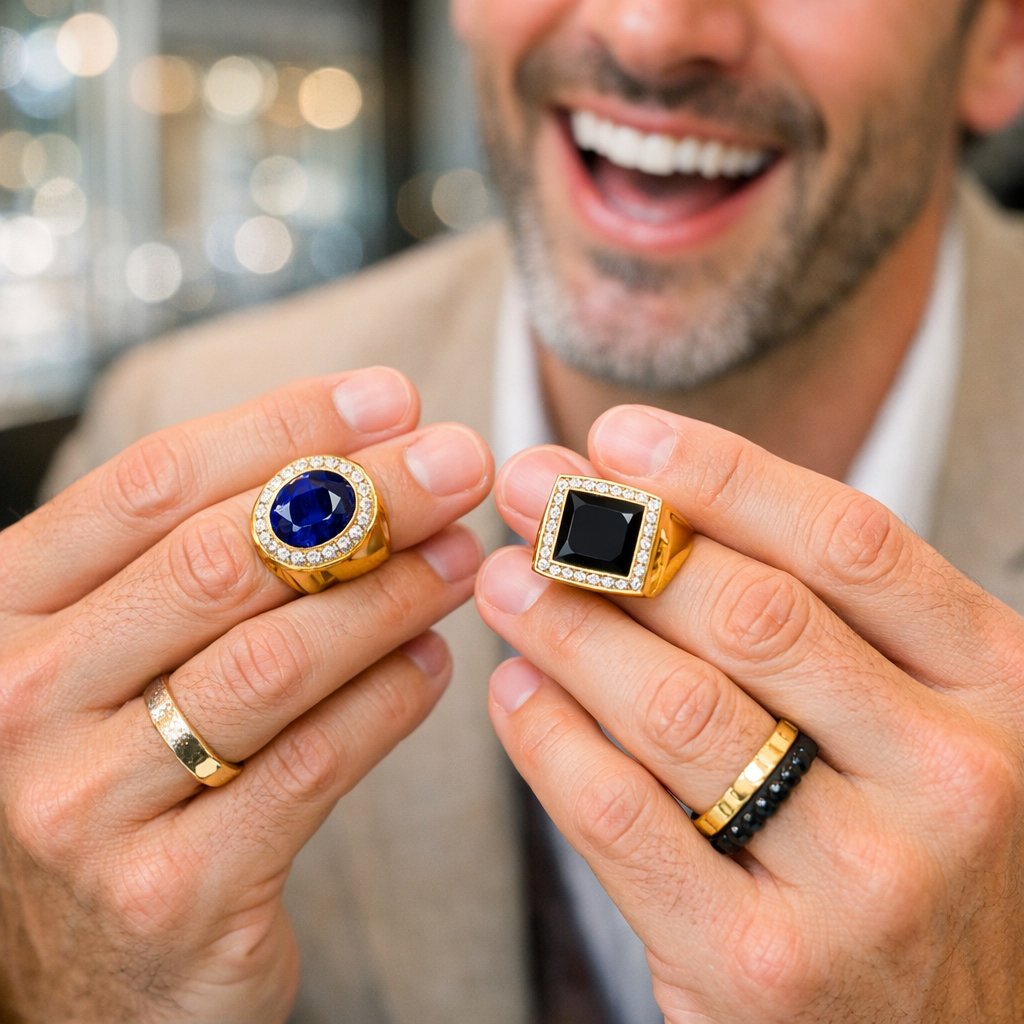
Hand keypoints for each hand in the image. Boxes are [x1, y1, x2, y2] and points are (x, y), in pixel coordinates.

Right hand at [0, 368, 491, 1022]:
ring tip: (462, 558)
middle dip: (364, 499)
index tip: (392, 399)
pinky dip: (389, 703)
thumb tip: (358, 451)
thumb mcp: (121, 655)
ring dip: (391, 596)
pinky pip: (310, 767)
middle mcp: (20, 701)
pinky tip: (435, 663)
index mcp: (8, 612)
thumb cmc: (121, 772)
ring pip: (275, 662)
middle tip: (460, 463)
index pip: (154, 485)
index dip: (286, 428)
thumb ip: (202, 560)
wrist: (86, 972)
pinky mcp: (172, 892)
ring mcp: (85, 803)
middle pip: (221, 563)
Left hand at [476, 404, 1023, 1023]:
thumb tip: (643, 507)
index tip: (613, 435)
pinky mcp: (763, 970)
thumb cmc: (905, 850)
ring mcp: (868, 884)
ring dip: (565, 624)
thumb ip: (818, 627)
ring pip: (674, 705)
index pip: (846, 540)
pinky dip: (545, 737)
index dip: (718, 472)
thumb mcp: (909, 725)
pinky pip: (619, 815)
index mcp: (1003, 688)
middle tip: (526, 489)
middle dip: (613, 535)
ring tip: (505, 579)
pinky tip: (511, 688)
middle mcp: (956, 779)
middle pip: (750, 612)